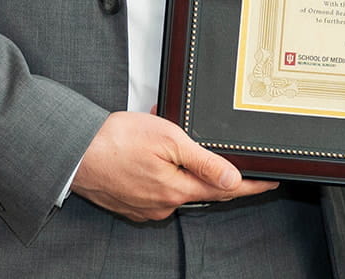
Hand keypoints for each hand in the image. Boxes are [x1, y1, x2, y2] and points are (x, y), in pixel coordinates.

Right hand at [71, 111, 275, 221]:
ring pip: (176, 185)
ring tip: (167, 137)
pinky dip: (161, 170)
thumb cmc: (117, 140)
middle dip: (208, 167)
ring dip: (179, 164)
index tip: (271, 182)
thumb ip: (204, 162)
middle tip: (211, 145)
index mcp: (177, 191)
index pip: (225, 191)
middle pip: (201, 188)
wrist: (73, 153)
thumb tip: (233, 179)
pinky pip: (156, 187)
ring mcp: (146, 207)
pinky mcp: (131, 204)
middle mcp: (163, 206)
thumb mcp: (170, 140)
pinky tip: (150, 151)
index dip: (251, 185)